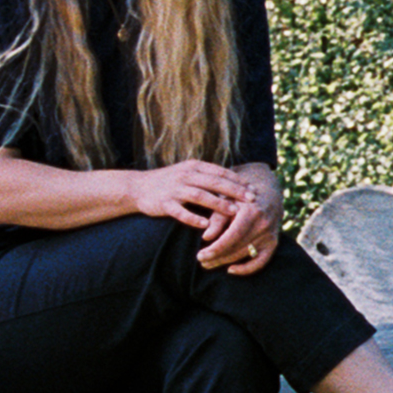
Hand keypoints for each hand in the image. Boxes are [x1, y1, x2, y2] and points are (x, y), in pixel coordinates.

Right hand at [132, 161, 250, 236]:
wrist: (138, 187)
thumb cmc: (169, 182)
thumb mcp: (188, 173)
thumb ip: (207, 176)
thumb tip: (234, 182)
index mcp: (194, 167)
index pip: (220, 172)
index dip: (238, 180)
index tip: (253, 188)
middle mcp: (185, 175)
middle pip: (214, 182)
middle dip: (234, 190)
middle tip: (251, 199)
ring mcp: (174, 189)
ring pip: (200, 196)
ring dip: (218, 203)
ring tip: (234, 211)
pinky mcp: (164, 203)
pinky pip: (180, 212)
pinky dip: (193, 218)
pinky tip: (205, 225)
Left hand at [197, 162, 283, 274]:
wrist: (268, 194)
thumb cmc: (241, 197)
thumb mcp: (227, 200)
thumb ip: (217, 217)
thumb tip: (206, 237)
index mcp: (251, 212)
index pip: (231, 237)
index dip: (215, 249)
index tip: (200, 255)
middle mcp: (263, 225)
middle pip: (237, 248)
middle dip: (217, 257)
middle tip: (201, 260)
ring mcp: (269, 235)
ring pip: (245, 255)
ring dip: (225, 262)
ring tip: (209, 263)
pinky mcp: (273, 243)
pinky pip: (261, 262)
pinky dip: (246, 269)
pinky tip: (231, 270)